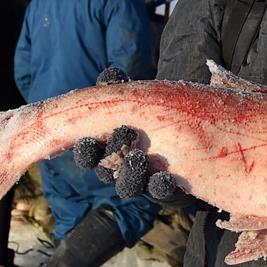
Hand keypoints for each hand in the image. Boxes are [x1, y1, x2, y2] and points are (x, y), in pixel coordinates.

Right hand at [72, 67, 180, 201]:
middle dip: (111, 152)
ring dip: (131, 172)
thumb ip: (120, 89)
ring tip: (139, 156)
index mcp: (104, 147)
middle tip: (123, 132)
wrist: (181, 138)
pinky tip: (166, 177)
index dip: (86, 151)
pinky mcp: (162, 187)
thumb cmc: (147, 117)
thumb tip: (111, 74)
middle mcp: (118, 167)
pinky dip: (161, 185)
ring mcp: (139, 179)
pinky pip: (159, 191)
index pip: (88, 153)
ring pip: (128, 185)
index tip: (88, 142)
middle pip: (106, 168)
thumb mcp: (133, 101)